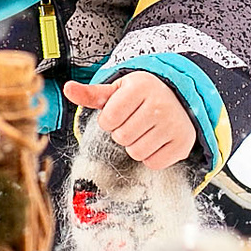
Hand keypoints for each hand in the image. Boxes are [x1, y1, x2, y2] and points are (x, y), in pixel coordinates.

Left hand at [61, 74, 195, 169]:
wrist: (178, 98)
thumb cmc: (141, 96)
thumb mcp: (116, 91)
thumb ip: (90, 94)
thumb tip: (68, 88)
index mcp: (140, 87)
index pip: (108, 120)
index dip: (109, 120)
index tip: (120, 112)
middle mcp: (160, 104)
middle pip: (121, 137)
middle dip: (122, 133)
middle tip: (134, 121)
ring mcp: (173, 125)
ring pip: (136, 152)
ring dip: (135, 145)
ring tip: (145, 130)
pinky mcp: (183, 143)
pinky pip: (153, 163)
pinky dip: (151, 156)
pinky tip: (157, 140)